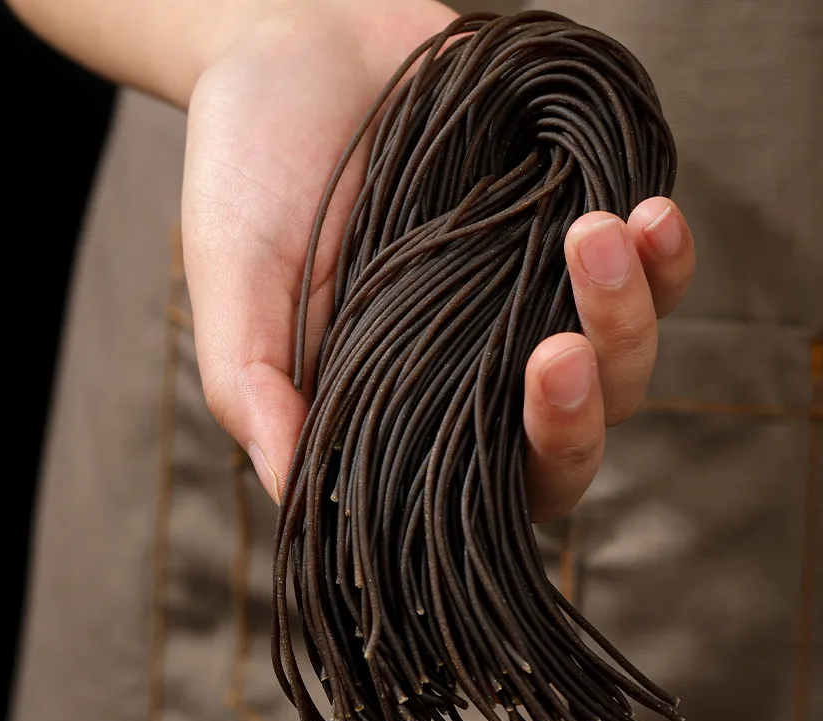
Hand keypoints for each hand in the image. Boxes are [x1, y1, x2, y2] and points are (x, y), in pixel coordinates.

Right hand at [183, 0, 695, 518]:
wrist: (301, 42)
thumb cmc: (254, 171)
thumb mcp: (233, 286)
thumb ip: (253, 391)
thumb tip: (294, 496)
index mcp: (394, 405)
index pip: (475, 489)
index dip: (515, 478)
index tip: (505, 422)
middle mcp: (470, 369)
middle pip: (569, 445)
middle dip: (580, 417)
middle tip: (556, 352)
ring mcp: (526, 304)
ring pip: (624, 364)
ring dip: (628, 320)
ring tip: (591, 235)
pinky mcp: (567, 234)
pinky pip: (653, 272)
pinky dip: (665, 257)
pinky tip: (647, 215)